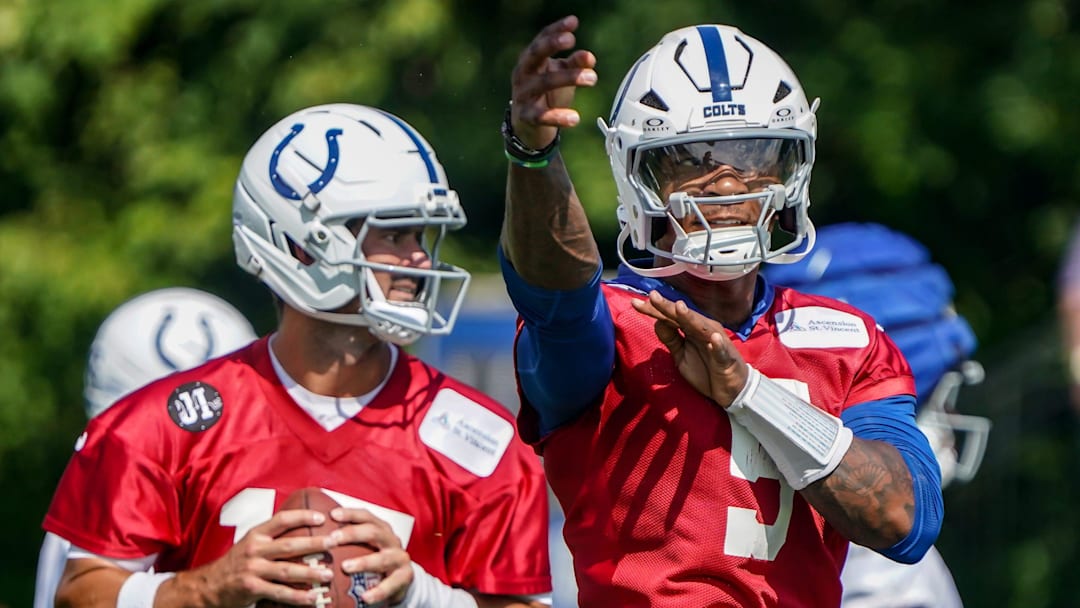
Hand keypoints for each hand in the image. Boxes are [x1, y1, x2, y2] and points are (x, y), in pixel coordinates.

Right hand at [185, 509, 336, 606]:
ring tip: (328, 574)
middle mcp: (255, 550)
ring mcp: (253, 570)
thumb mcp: (250, 544)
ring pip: (288, 570)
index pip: (282, 520)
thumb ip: (272, 538)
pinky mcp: (252, 589)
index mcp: (256, 535)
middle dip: (315, 543)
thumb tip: (303, 531)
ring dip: (311, 573)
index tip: (321, 516)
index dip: (302, 516)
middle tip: (334, 542)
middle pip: (290, 545)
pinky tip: (312, 598)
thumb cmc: (235, 564)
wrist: (208, 586)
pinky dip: (298, 597)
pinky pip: (280, 593)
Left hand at [328, 507, 413, 605]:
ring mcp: (400, 557)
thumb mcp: (365, 546)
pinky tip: (365, 597)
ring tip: (345, 567)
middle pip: (374, 532)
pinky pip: (392, 583)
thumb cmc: (375, 559)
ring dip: (364, 562)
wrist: (399, 580)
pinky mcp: (406, 576)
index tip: (332, 515)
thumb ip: (348, 541)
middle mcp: (392, 540)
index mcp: (381, 529)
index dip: (350, 514)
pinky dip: (378, 591)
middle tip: (332, 539)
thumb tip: (316, 536)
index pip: (366, 516)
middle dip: (353, 533)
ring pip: (383, 558)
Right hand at [510, 15, 596, 149]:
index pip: (541, 39)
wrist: (528, 126)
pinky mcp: (527, 116)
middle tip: (571, 40)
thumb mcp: (561, 74)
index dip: (556, 30)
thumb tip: (589, 57)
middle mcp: (524, 73)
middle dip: (551, 45)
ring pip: (544, 82)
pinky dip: (558, 117)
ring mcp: (523, 94)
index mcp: (531, 60)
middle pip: (535, 54)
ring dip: (569, 78)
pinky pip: (542, 116)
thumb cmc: (546, 94)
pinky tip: (575, 118)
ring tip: (592, 78)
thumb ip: (574, 64)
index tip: (573, 22)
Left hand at [631, 290, 749, 406]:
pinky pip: (721, 351)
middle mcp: (703, 330)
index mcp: (691, 329)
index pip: (669, 316)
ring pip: (701, 328)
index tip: (635, 303)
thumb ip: (670, 338)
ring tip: (679, 308)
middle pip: (682, 317)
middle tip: (652, 296)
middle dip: (667, 307)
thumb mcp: (681, 355)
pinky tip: (714, 338)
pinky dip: (718, 344)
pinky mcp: (726, 358)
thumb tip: (656, 321)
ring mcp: (716, 342)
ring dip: (691, 318)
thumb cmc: (706, 369)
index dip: (653, 309)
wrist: (731, 390)